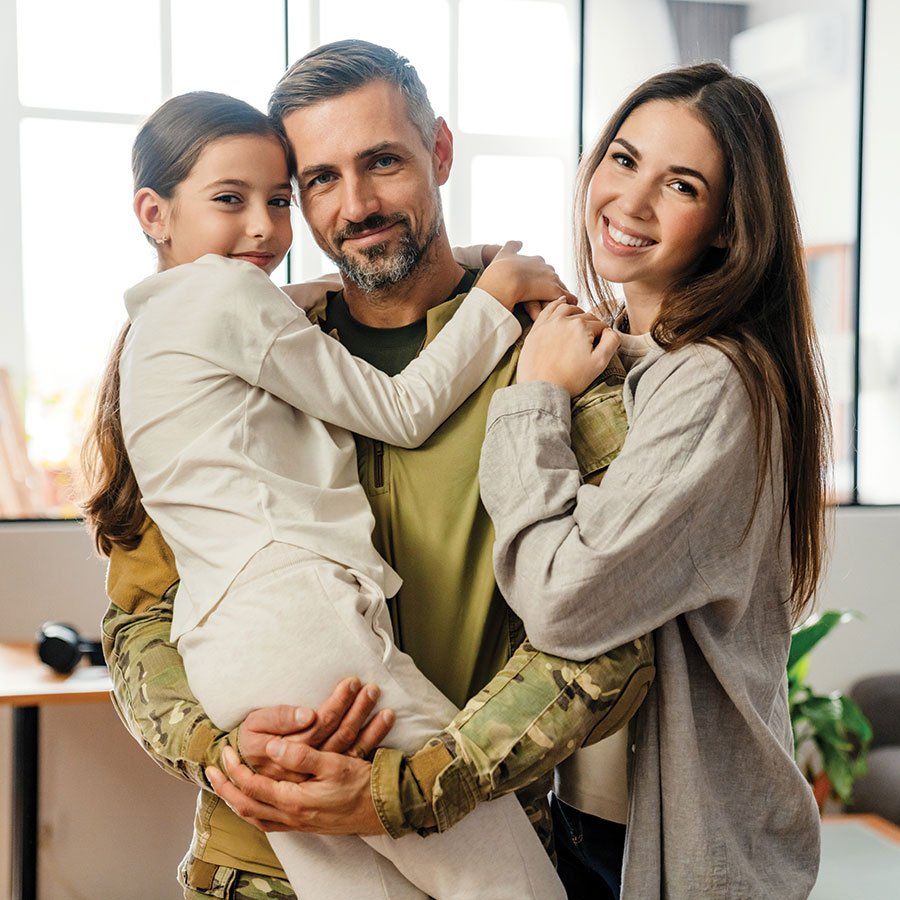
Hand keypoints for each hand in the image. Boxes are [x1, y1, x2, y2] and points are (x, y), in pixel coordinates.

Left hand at [206, 743, 383, 835]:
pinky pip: (270, 824)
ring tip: (227, 788)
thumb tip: (272, 747)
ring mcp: (299, 824)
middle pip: (246, 806)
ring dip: (237, 802)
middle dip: (225, 789)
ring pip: (256, 818)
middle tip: (212, 772)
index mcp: (294, 800)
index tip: (224, 752)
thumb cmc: (361, 784)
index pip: (252, 786)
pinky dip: (256, 814)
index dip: (234, 770)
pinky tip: (257, 805)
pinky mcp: (307, 825)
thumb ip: (301, 755)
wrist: (384, 809)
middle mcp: (291, 816)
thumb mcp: (333, 763)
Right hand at [236, 676, 394, 782]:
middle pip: (339, 736)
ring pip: (350, 748)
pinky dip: (373, 740)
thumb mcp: (255, 726)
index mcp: (287, 753)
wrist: (244, 772)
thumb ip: (279, 718)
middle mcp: (306, 768)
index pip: (320, 725)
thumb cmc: (249, 741)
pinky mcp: (327, 776)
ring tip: (381, 702)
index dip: (337, 704)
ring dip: (369, 725)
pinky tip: (385, 722)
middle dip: (356, 709)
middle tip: (371, 688)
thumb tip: (307, 714)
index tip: (352, 683)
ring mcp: (318, 775)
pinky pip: (355, 759)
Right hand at [478, 241, 576, 310]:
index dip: (540, 280)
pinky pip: (570, 298)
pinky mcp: (555, 291)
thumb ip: (512, 246)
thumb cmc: (500, 270)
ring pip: (562, 288)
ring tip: (559, 308)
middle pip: (554, 279)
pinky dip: (570, 304)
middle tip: (547, 301)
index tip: (536, 289)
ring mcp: (552, 279)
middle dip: (551, 289)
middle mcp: (546, 267)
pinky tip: (566, 310)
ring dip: (561, 297)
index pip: (544, 270)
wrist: (504, 279)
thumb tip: (520, 242)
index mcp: (536, 260)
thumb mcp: (504, 254)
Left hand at [517, 300, 620, 395]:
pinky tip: (562, 304)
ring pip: (567, 308)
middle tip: (590, 341)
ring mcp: (548, 323)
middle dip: (591, 326)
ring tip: (579, 322)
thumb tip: (610, 330)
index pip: (600, 325)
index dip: (603, 336)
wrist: (541, 389)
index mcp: (581, 326)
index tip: (599, 347)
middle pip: (585, 317)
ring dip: (576, 313)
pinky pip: (548, 310)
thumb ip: (611, 342)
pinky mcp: (536, 329)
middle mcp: (564, 320)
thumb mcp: (599, 363)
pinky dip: (556, 304)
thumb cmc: (570, 379)